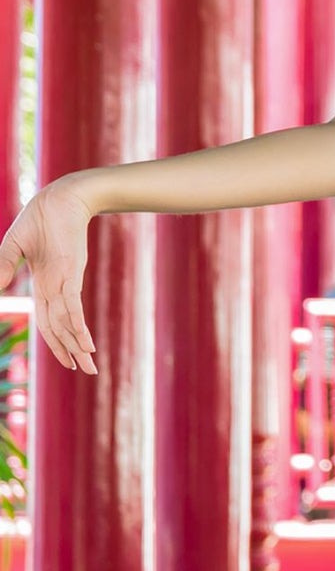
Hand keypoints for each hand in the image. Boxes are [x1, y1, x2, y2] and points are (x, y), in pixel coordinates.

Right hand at [0, 176, 98, 372]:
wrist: (59, 198)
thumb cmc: (40, 219)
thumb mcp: (14, 246)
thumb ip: (3, 267)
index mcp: (44, 285)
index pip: (49, 322)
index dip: (56, 342)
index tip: (68, 362)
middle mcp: (56, 288)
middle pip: (62, 327)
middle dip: (74, 351)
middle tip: (88, 372)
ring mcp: (64, 281)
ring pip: (69, 321)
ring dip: (78, 344)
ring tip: (90, 366)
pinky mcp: (71, 272)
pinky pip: (71, 304)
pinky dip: (76, 323)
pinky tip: (85, 341)